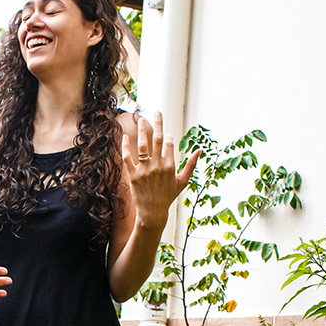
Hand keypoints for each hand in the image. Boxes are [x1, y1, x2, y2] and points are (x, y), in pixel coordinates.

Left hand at [121, 112, 199, 232]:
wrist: (152, 213)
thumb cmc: (168, 197)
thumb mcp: (182, 182)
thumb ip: (191, 165)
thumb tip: (199, 151)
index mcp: (170, 166)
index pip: (168, 144)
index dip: (167, 136)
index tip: (166, 133)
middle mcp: (157, 166)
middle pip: (157, 140)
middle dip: (157, 124)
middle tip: (157, 112)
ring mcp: (144, 170)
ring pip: (142, 146)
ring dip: (141, 131)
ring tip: (140, 120)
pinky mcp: (133, 175)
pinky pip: (128, 157)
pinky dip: (126, 146)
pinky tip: (125, 136)